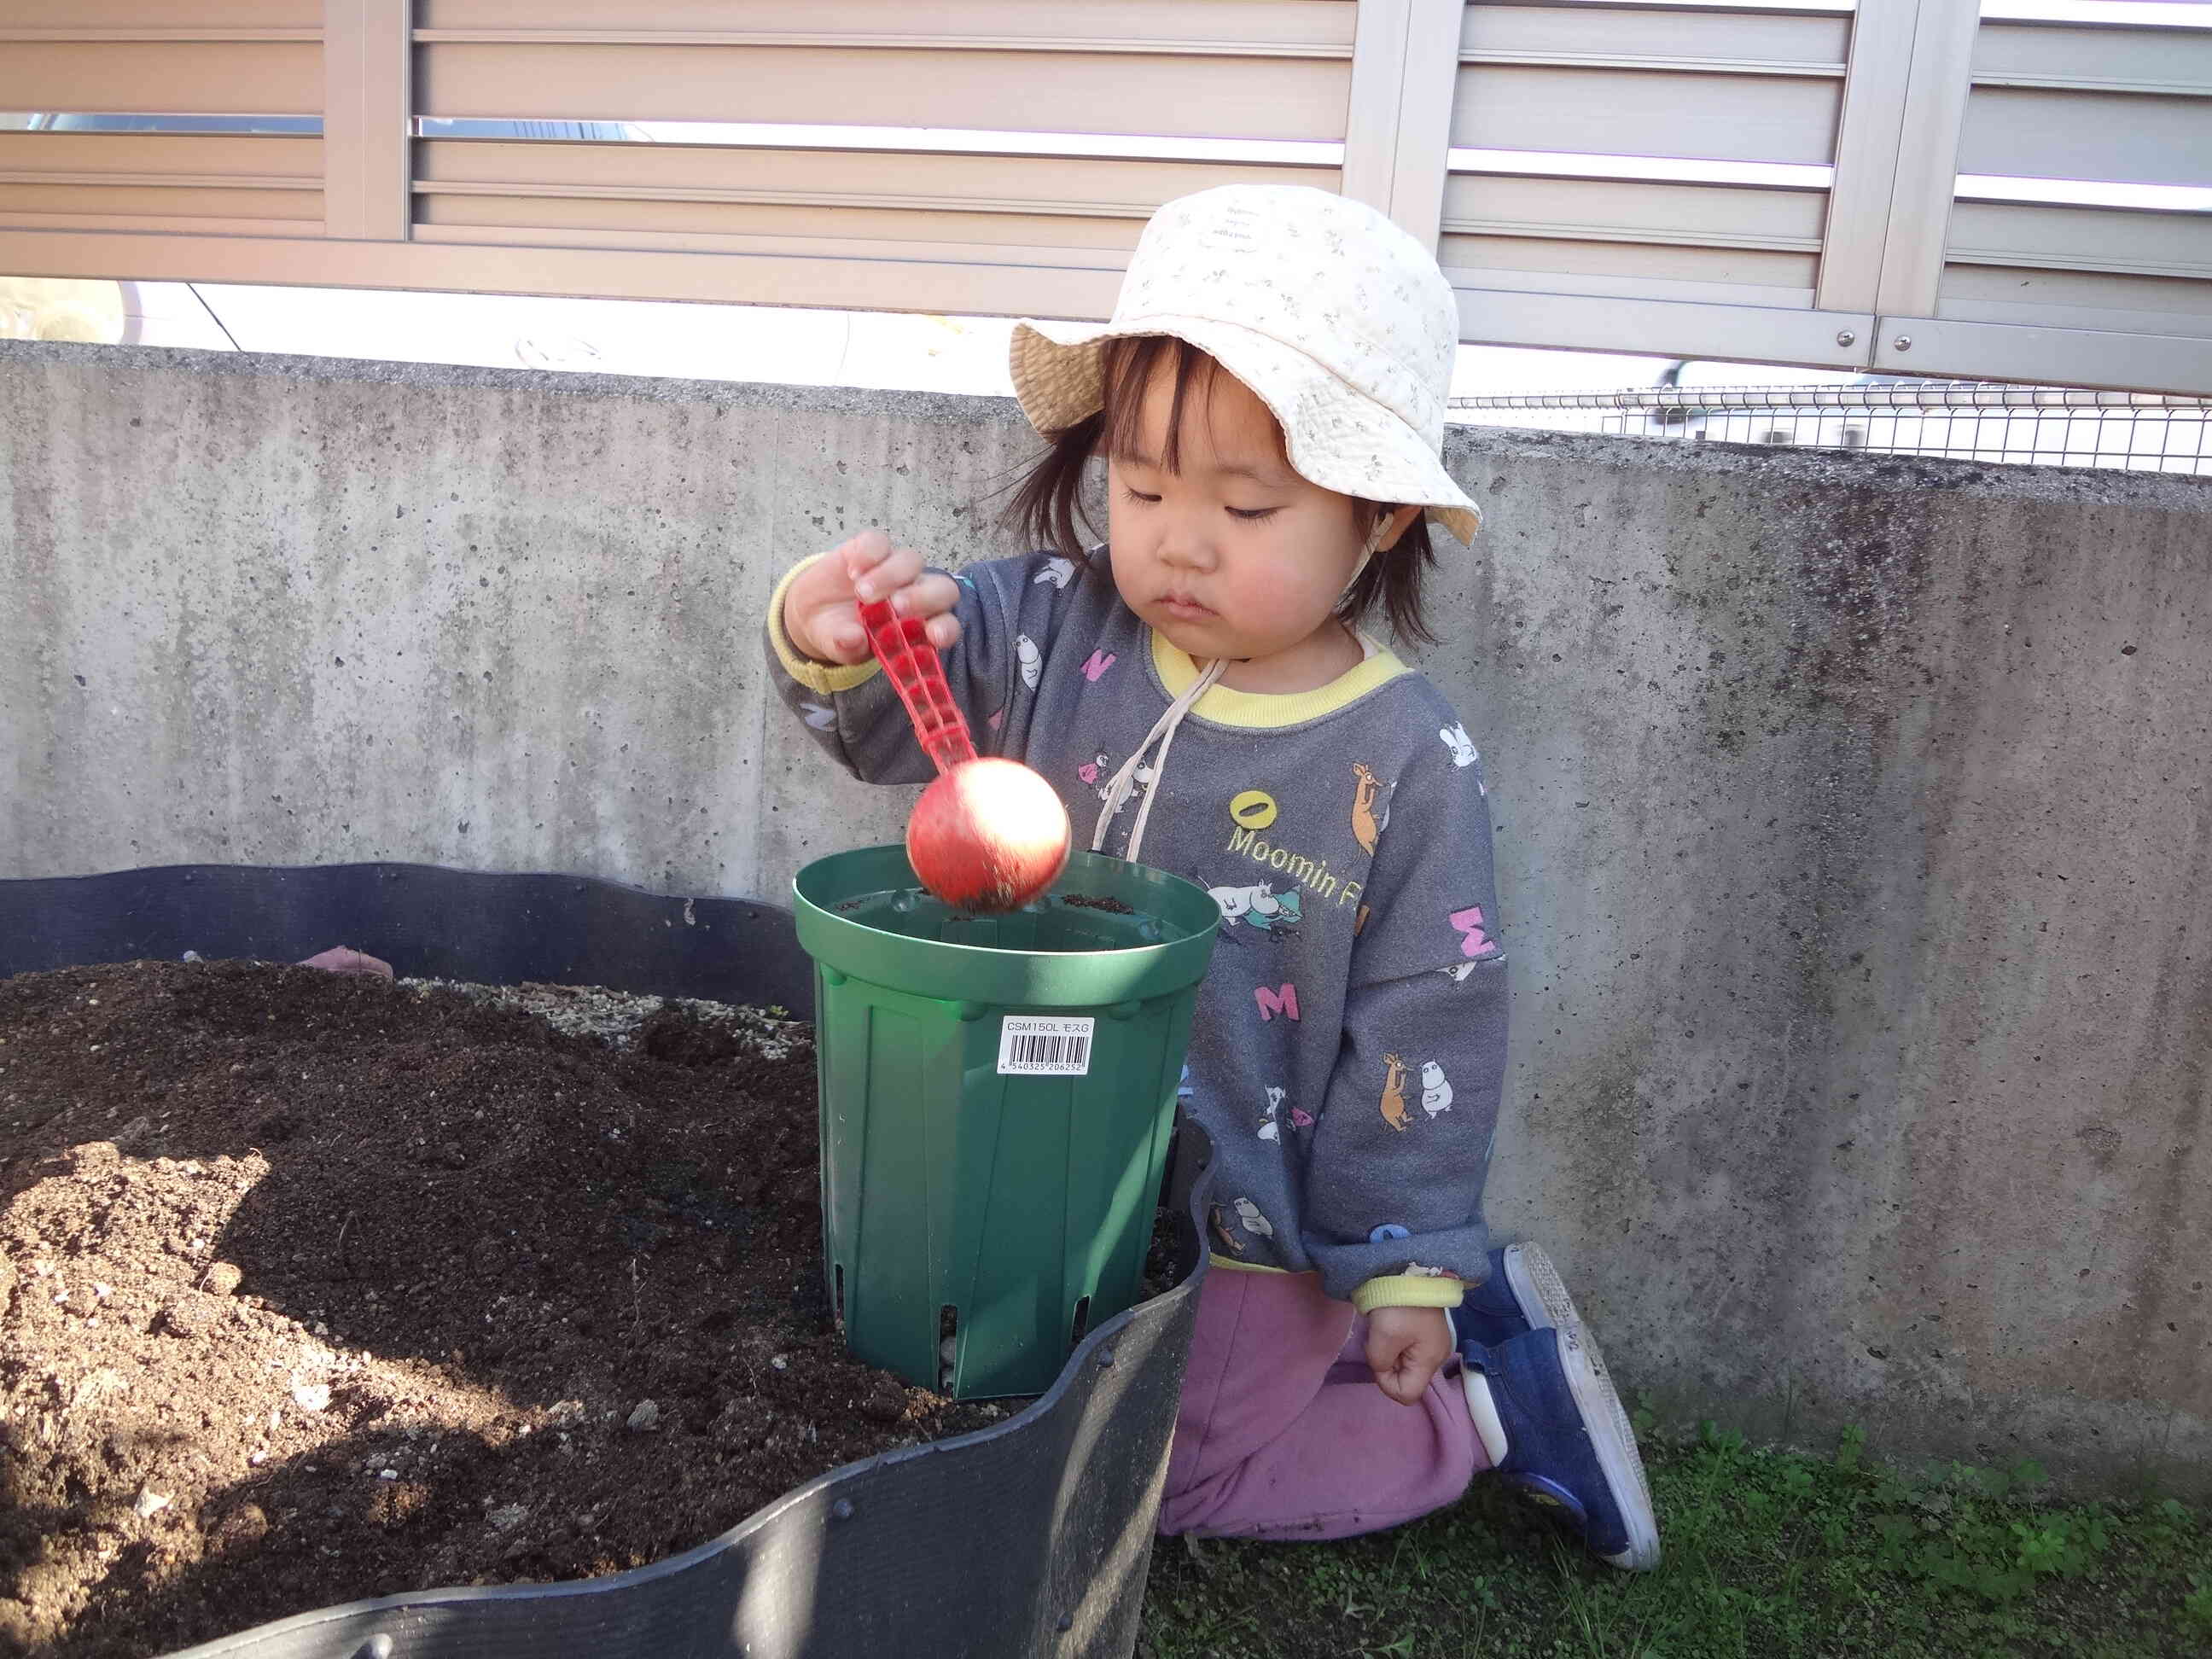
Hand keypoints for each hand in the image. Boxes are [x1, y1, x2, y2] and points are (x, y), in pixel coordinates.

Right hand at [782, 529, 963, 663]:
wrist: (812, 611)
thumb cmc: (840, 633)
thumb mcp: (841, 647)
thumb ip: (849, 647)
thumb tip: (853, 639)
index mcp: (918, 625)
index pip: (946, 624)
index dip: (946, 629)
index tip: (934, 635)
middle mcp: (916, 593)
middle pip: (941, 587)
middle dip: (923, 597)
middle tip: (896, 606)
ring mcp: (896, 568)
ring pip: (912, 561)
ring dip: (890, 576)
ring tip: (862, 593)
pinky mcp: (872, 548)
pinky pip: (879, 542)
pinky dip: (868, 555)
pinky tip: (852, 572)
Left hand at [1365, 1305, 1453, 1405]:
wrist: (1410, 1268)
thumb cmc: (1398, 1305)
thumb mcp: (1383, 1337)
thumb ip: (1380, 1363)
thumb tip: (1383, 1367)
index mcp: (1430, 1361)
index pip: (1407, 1394)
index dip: (1386, 1384)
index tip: (1377, 1358)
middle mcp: (1436, 1356)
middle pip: (1406, 1379)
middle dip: (1387, 1366)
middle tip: (1379, 1340)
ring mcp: (1433, 1343)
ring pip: (1405, 1364)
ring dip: (1389, 1352)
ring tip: (1384, 1329)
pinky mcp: (1426, 1331)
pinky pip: (1407, 1349)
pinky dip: (1394, 1342)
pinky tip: (1390, 1324)